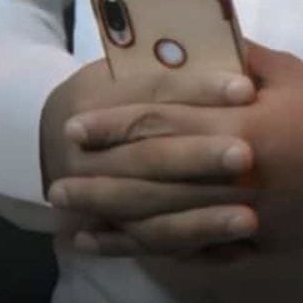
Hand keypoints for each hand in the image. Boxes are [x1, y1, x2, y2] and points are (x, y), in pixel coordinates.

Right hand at [40, 57, 259, 254]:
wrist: (52, 136)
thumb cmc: (113, 91)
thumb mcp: (128, 67)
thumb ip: (172, 63)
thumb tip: (233, 51)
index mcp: (97, 95)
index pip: (154, 89)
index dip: (199, 89)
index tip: (246, 89)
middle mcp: (88, 151)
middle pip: (151, 155)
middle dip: (199, 156)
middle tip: (246, 156)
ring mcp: (96, 198)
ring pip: (152, 212)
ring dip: (202, 218)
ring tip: (250, 219)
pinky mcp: (114, 231)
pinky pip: (156, 247)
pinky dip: (196, 250)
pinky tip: (236, 252)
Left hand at [55, 42, 302, 257]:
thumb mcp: (287, 70)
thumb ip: (236, 58)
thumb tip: (193, 43)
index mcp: (238, 126)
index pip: (162, 126)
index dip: (116, 127)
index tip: (78, 128)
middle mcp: (232, 176)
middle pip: (152, 180)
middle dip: (101, 179)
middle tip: (58, 180)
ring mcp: (241, 217)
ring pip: (165, 224)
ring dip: (115, 222)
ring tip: (74, 220)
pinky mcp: (252, 243)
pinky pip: (194, 250)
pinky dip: (154, 250)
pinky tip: (125, 247)